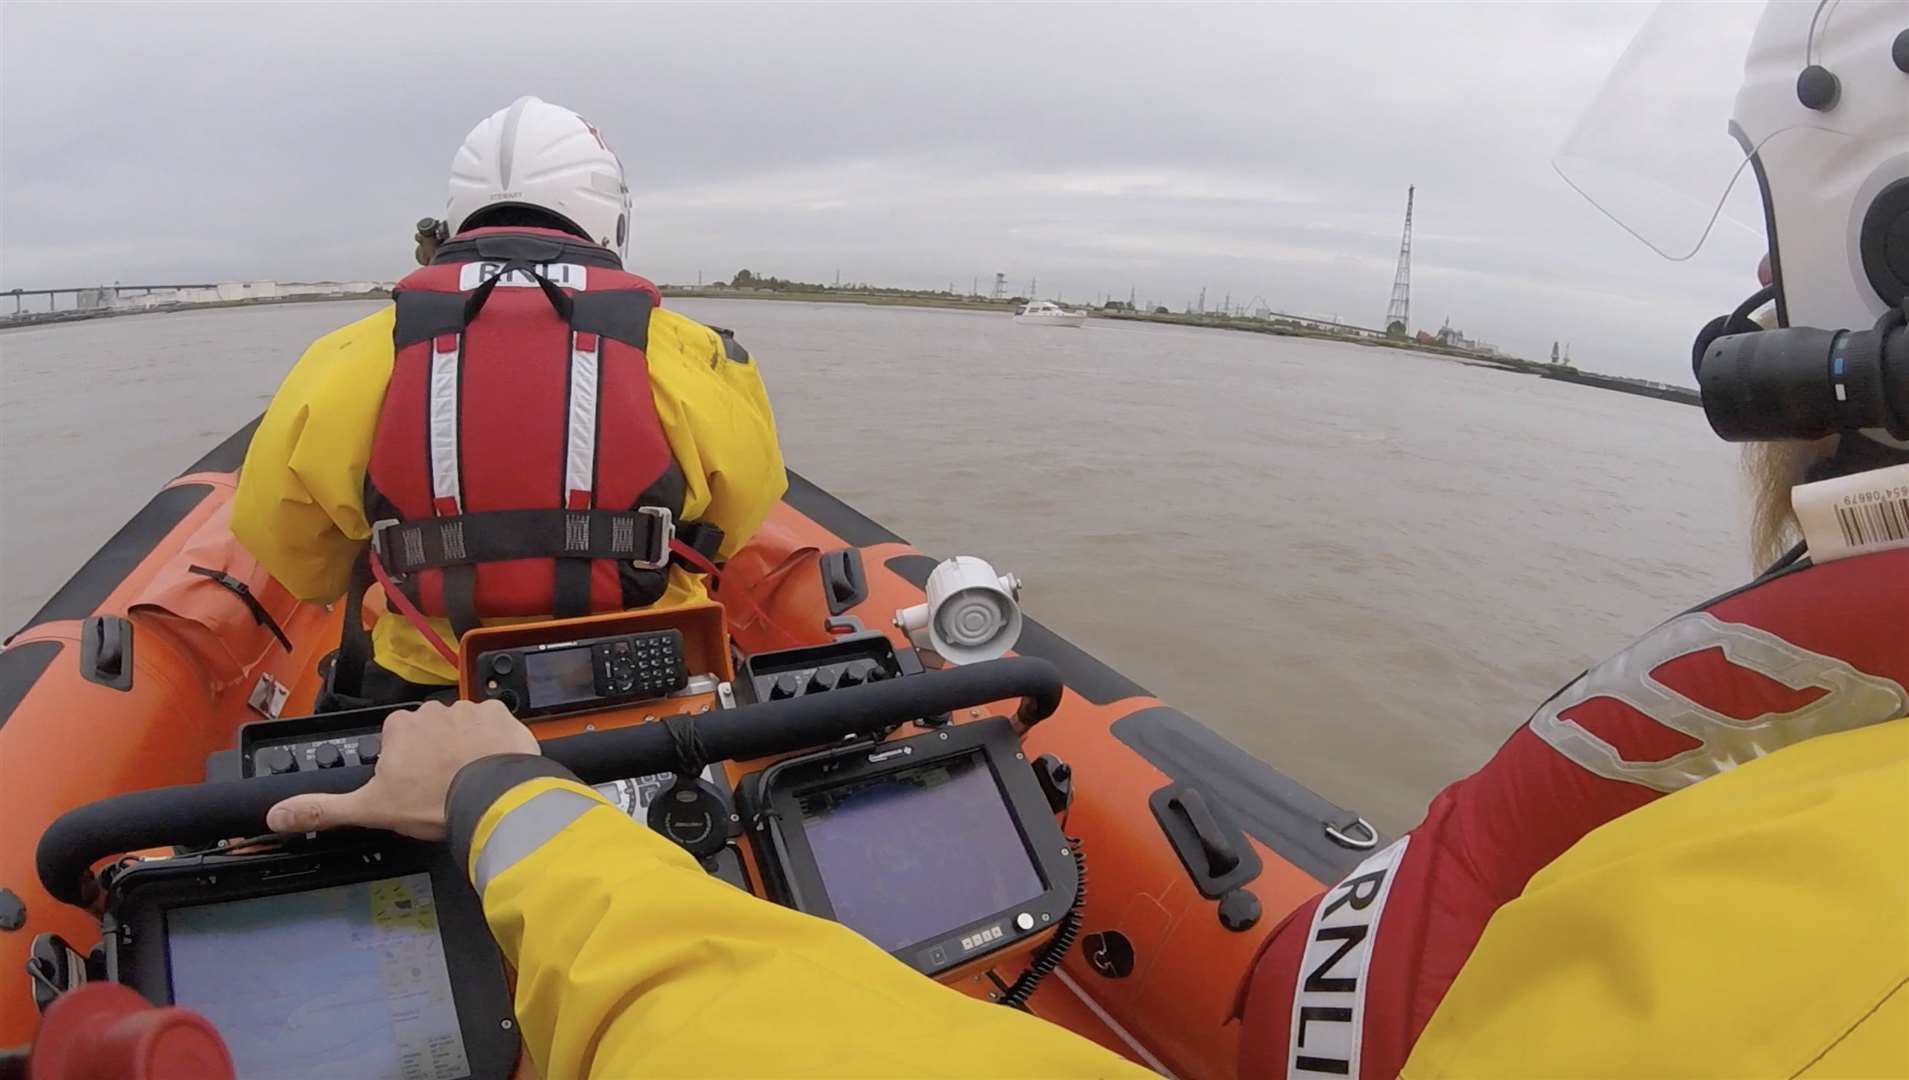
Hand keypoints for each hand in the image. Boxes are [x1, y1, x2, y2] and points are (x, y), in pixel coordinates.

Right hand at [266, 699, 538, 839]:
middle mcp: (434, 709)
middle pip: (430, 732)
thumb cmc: (429, 802)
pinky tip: (496, 767)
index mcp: (400, 726)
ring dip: (466, 748)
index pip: (395, 739)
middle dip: (434, 754)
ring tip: (471, 780)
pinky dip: (496, 744)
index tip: (412, 787)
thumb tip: (274, 814)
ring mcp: (471, 710)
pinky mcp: (504, 716)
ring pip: (463, 729)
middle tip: (442, 786)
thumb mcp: (370, 809)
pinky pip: (496, 726)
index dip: (403, 765)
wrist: (492, 799)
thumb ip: (321, 809)